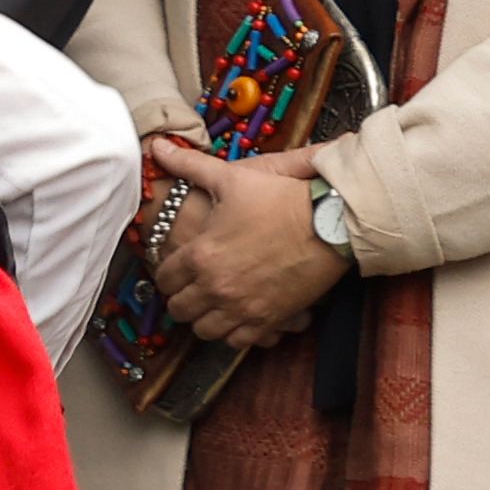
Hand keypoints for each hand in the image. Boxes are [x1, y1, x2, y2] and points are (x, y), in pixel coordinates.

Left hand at [145, 136, 351, 350]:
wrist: (333, 222)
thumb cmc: (281, 198)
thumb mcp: (232, 177)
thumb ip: (189, 166)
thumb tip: (156, 147)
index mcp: (200, 256)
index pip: (164, 278)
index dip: (168, 273)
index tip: (177, 268)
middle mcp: (215, 287)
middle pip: (180, 309)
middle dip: (184, 298)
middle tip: (193, 288)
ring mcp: (242, 308)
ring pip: (205, 330)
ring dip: (205, 318)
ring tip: (213, 304)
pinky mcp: (268, 321)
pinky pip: (238, 341)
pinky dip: (234, 333)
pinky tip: (239, 317)